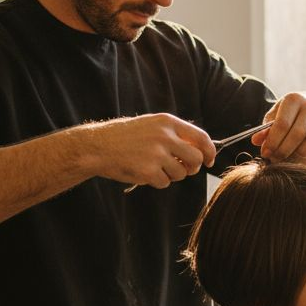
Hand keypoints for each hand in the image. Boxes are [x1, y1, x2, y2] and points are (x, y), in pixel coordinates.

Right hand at [82, 113, 216, 189]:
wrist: (96, 146)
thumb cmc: (124, 137)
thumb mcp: (151, 125)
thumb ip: (174, 134)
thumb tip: (199, 150)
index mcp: (167, 122)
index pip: (201, 137)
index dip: (209, 151)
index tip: (209, 161)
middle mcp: (164, 136)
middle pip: (195, 159)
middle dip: (192, 168)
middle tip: (183, 169)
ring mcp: (156, 154)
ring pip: (181, 174)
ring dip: (171, 175)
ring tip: (154, 167)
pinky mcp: (148, 170)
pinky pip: (165, 183)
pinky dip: (157, 182)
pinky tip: (144, 173)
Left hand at [251, 92, 305, 168]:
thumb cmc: (291, 116)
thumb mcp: (276, 118)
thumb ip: (266, 130)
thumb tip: (256, 141)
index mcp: (294, 99)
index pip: (282, 124)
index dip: (273, 141)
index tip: (266, 153)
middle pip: (297, 133)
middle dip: (284, 150)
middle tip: (277, 158)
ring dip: (303, 151)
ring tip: (295, 154)